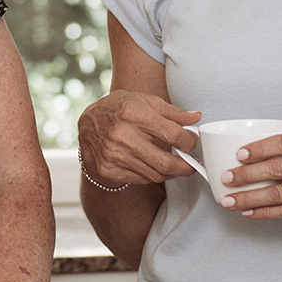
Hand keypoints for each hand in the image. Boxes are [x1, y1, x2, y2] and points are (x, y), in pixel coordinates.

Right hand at [77, 90, 202, 186]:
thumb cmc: (119, 109)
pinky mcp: (108, 169)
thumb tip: (196, 118)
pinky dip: (152, 174)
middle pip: (165, 162)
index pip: (173, 134)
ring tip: (175, 164)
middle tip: (192, 164)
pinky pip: (141, 179)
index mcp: (132, 112)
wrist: (86, 124)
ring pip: (155, 174)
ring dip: (171, 172)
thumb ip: (172, 112)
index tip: (192, 143)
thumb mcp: (144, 101)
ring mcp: (113, 155)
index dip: (189, 142)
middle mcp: (121, 135)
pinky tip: (153, 164)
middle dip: (186, 167)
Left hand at [222, 130, 281, 219]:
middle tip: (225, 177)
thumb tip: (264, 144)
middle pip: (277, 169)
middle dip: (246, 174)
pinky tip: (249, 212)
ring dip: (250, 197)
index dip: (259, 148)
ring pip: (278, 194)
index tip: (240, 153)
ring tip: (229, 200)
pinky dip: (265, 212)